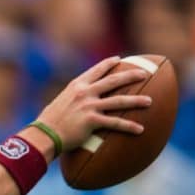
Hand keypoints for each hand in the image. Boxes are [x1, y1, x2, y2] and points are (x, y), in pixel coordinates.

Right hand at [36, 56, 152, 150]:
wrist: (44, 135)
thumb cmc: (48, 123)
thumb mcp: (59, 103)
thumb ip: (70, 100)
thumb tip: (76, 105)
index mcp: (76, 86)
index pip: (96, 70)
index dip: (108, 63)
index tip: (119, 59)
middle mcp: (84, 93)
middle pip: (113, 81)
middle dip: (131, 76)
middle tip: (145, 74)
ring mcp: (89, 106)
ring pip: (119, 101)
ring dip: (136, 101)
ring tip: (150, 101)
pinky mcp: (92, 121)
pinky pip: (115, 123)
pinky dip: (129, 126)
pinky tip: (140, 129)